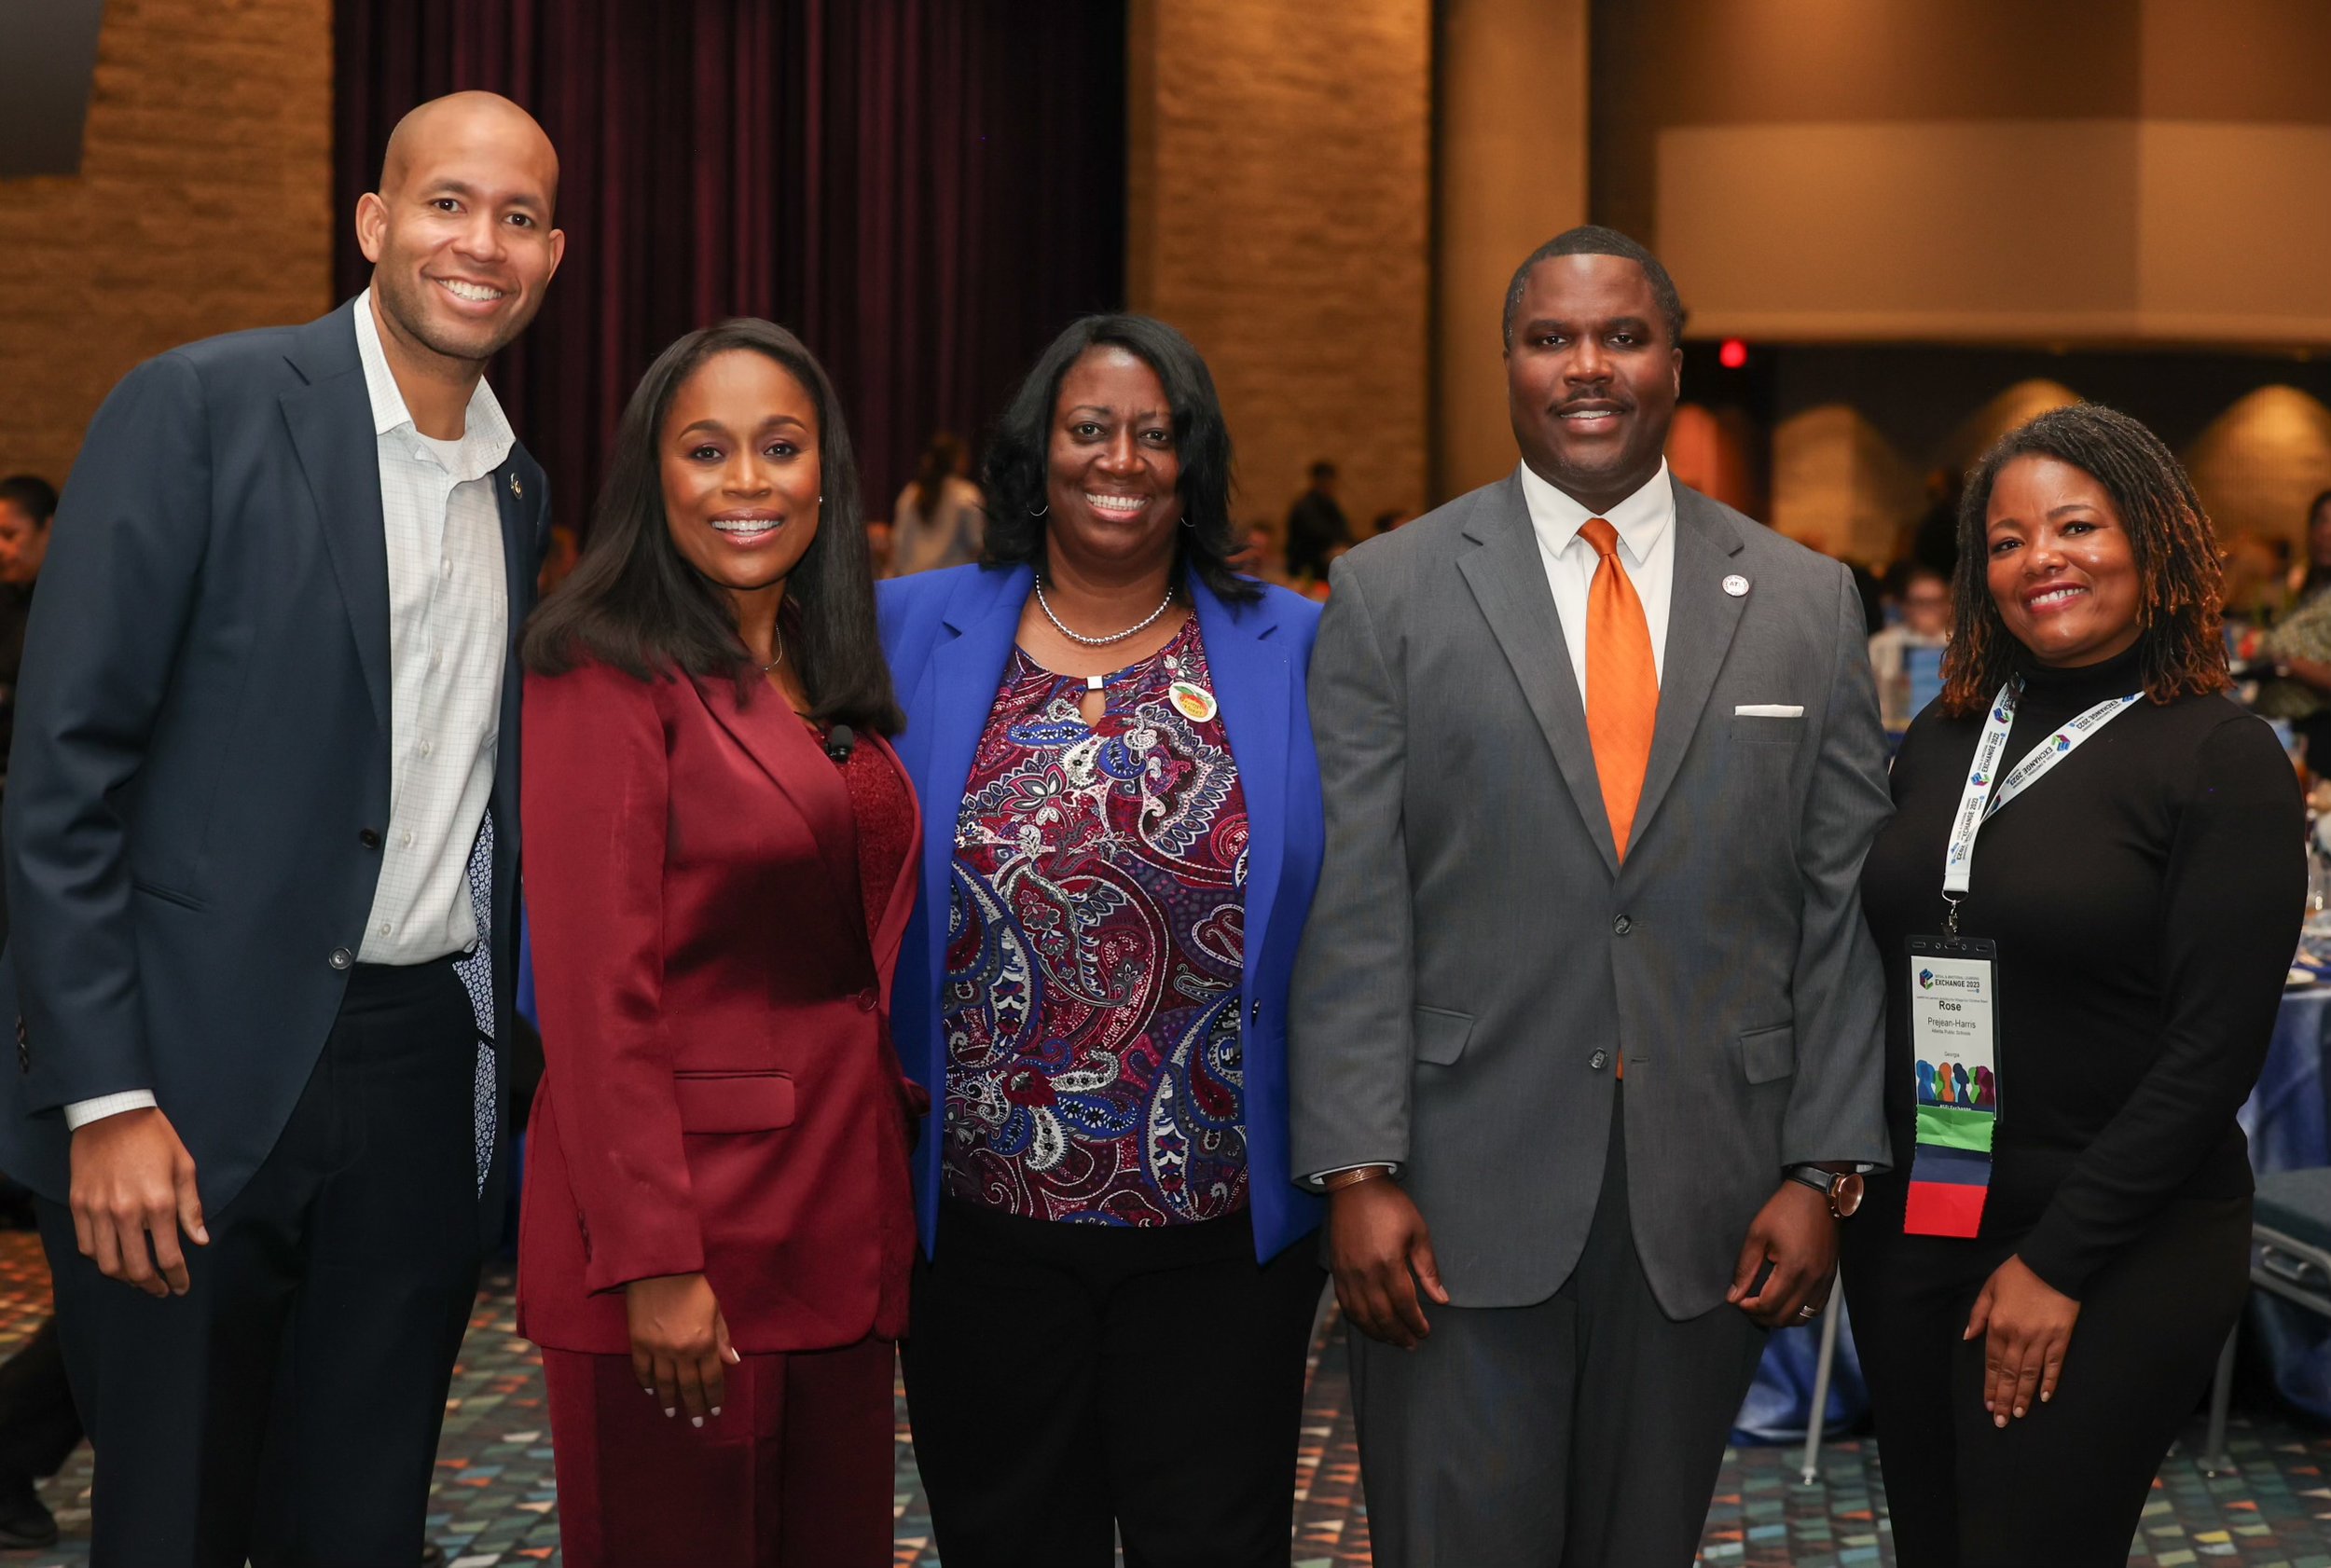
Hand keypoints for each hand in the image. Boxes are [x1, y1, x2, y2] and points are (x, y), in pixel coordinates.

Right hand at [68, 1107, 206, 1296]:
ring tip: (137, 1279)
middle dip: (151, 1285)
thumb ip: (192, 1208)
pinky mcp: (79, 1205)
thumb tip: (200, 1240)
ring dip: (124, 1277)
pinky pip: (87, 1246)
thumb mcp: (184, 1167)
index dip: (178, 1278)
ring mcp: (99, 1211)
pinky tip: (114, 1258)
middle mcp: (127, 1212)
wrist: (112, 1113)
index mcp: (159, 1203)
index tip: (182, 1287)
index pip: (170, 1257)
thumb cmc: (155, 1138)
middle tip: (160, 1290)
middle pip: (136, 1268)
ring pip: (107, 1263)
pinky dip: (100, 1258)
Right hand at [624, 1272, 738, 1425]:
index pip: (711, 1378)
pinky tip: (650, 1390)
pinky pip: (642, 1369)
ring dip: (668, 1400)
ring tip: (672, 1412)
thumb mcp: (715, 1309)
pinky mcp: (638, 1342)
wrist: (660, 1269)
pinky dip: (646, 1381)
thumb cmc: (693, 1286)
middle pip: (689, 1386)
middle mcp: (682, 1351)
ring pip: (664, 1383)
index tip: (714, 1410)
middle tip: (696, 1422)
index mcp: (704, 1342)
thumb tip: (733, 1362)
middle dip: (694, 1406)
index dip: (713, 1397)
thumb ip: (722, 1338)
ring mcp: (658, 1348)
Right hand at [1326, 1177, 1449, 1348]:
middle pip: (1382, 1316)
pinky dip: (1358, 1321)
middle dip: (1399, 1334)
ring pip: (1362, 1316)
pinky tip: (1369, 1326)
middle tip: (1412, 1344)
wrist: (1355, 1187)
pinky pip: (1346, 1305)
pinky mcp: (1336, 1272)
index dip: (1416, 1322)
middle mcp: (1364, 1274)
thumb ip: (1428, 1269)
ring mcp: (1347, 1274)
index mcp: (1388, 1264)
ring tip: (1393, 1340)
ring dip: (1378, 1333)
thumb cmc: (1391, 1206)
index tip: (1425, 1332)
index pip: (1403, 1305)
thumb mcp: (1418, 1233)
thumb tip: (1441, 1298)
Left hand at [1727, 1180, 1836, 1326]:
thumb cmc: (1784, 1210)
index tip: (1737, 1301)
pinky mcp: (1830, 1277)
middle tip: (1746, 1306)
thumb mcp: (1757, 1235)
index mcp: (1793, 1269)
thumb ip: (1745, 1269)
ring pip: (1803, 1317)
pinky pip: (1816, 1308)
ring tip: (1763, 1306)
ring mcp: (1825, 1280)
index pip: (1769, 1305)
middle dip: (1762, 1317)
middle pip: (1785, 1317)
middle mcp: (1813, 1279)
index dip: (1749, 1308)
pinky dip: (1799, 1312)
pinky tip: (1785, 1302)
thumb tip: (1733, 1297)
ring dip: (1781, 1318)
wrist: (1817, 1195)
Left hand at [1965, 1254, 2078, 1425]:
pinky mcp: (2061, 1337)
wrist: (2052, 1263)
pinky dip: (2049, 1382)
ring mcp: (2041, 1338)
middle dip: (2004, 1399)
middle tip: (2001, 1421)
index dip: (1990, 1386)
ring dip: (2023, 1397)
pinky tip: (2043, 1398)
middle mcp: (2018, 1336)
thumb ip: (1978, 1315)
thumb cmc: (2017, 1274)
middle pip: (2009, 1373)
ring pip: (2029, 1374)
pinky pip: (2054, 1365)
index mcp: (1998, 1325)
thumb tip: (1968, 1337)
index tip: (1988, 1405)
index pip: (1992, 1363)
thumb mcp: (1989, 1289)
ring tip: (2018, 1416)